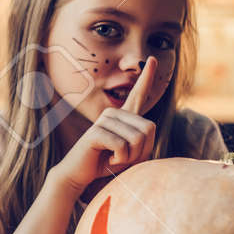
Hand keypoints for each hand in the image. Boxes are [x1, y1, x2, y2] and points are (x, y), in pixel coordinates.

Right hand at [51, 58, 157, 195]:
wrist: (80, 175)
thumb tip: (147, 128)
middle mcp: (114, 113)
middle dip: (142, 152)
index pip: (138, 94)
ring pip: (137, 139)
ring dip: (130, 158)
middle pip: (149, 129)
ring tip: (114, 159)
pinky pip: (123, 146)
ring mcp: (104, 120)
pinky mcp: (96, 131)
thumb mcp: (131, 154)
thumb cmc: (107, 164)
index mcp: (123, 116)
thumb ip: (143, 141)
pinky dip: (120, 160)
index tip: (152, 59)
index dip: (147, 77)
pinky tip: (108, 161)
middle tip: (124, 159)